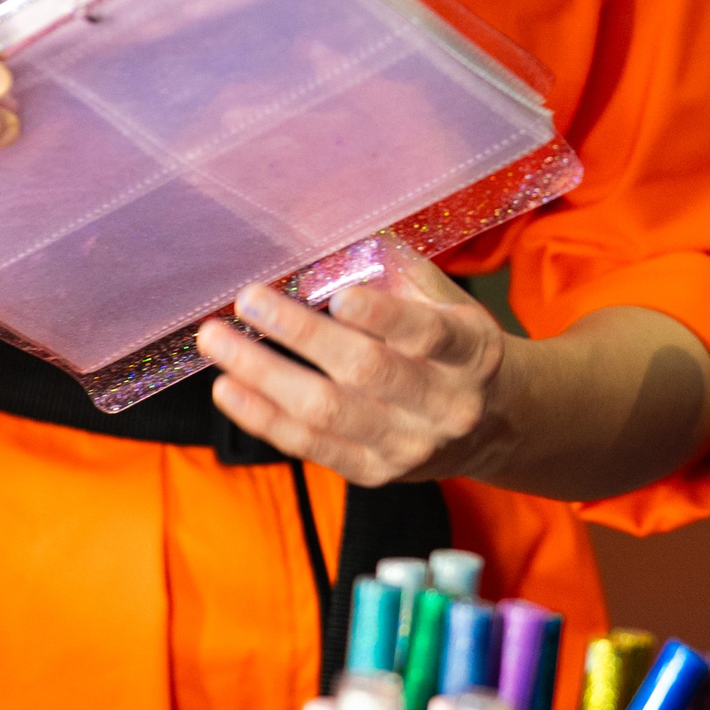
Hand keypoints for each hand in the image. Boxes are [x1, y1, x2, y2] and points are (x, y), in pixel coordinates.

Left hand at [196, 259, 509, 486]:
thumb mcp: (444, 300)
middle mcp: (443, 403)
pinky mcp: (375, 471)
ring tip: (218, 343)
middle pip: (366, 371)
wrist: (491, 424)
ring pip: (327, 412)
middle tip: (249, 299)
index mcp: (469, 350)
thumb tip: (326, 237)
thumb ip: (393, 270)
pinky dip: (264, 417)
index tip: (337, 296)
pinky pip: (311, 446)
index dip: (382, 315)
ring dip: (264, 375)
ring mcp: (408, 444)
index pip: (427, 334)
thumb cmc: (453, 347)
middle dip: (300, 334)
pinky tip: (229, 388)